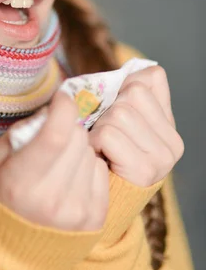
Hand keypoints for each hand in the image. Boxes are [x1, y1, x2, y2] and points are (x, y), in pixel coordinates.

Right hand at [0, 90, 108, 231]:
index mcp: (22, 182)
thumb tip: (51, 111)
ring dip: (77, 148)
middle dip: (67, 127)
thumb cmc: (0, 198)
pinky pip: (102, 169)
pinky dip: (89, 166)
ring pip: (90, 151)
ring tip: (60, 162)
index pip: (57, 133)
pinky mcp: (96, 218)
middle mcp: (53, 199)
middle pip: (77, 137)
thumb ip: (18, 134)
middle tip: (53, 137)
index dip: (63, 107)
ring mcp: (78, 211)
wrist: (16, 253)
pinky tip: (72, 176)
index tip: (60, 99)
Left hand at [88, 65, 183, 185]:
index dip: (125, 86)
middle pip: (132, 94)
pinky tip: (97, 155)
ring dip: (98, 126)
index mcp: (169, 123)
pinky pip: (109, 134)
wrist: (100, 198)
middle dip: (108, 108)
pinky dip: (94, 141)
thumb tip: (133, 70)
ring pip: (119, 113)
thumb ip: (129, 92)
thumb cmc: (105, 150)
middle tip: (103, 131)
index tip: (114, 106)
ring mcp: (163, 158)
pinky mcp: (145, 171)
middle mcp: (174, 142)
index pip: (152, 77)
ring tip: (100, 144)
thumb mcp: (120, 117)